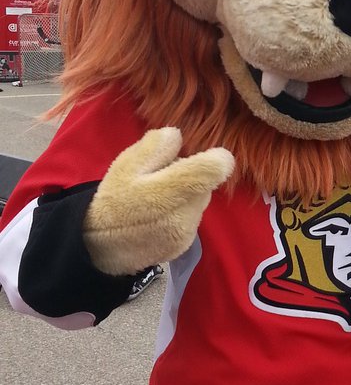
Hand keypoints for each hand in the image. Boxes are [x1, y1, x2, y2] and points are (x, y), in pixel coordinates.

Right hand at [83, 128, 233, 274]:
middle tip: (158, 181)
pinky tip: (158, 217)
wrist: (100, 247)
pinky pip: (193, 218)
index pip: (215, 170)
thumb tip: (178, 136)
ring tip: (156, 201)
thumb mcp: (125, 165)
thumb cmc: (114, 200)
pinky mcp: (186, 245)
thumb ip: (155, 147)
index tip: (208, 156)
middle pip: (206, 183)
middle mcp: (185, 214)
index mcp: (171, 190)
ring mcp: (187, 232)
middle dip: (188, 176)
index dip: (217, 158)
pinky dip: (181, 213)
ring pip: (200, 200)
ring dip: (186, 195)